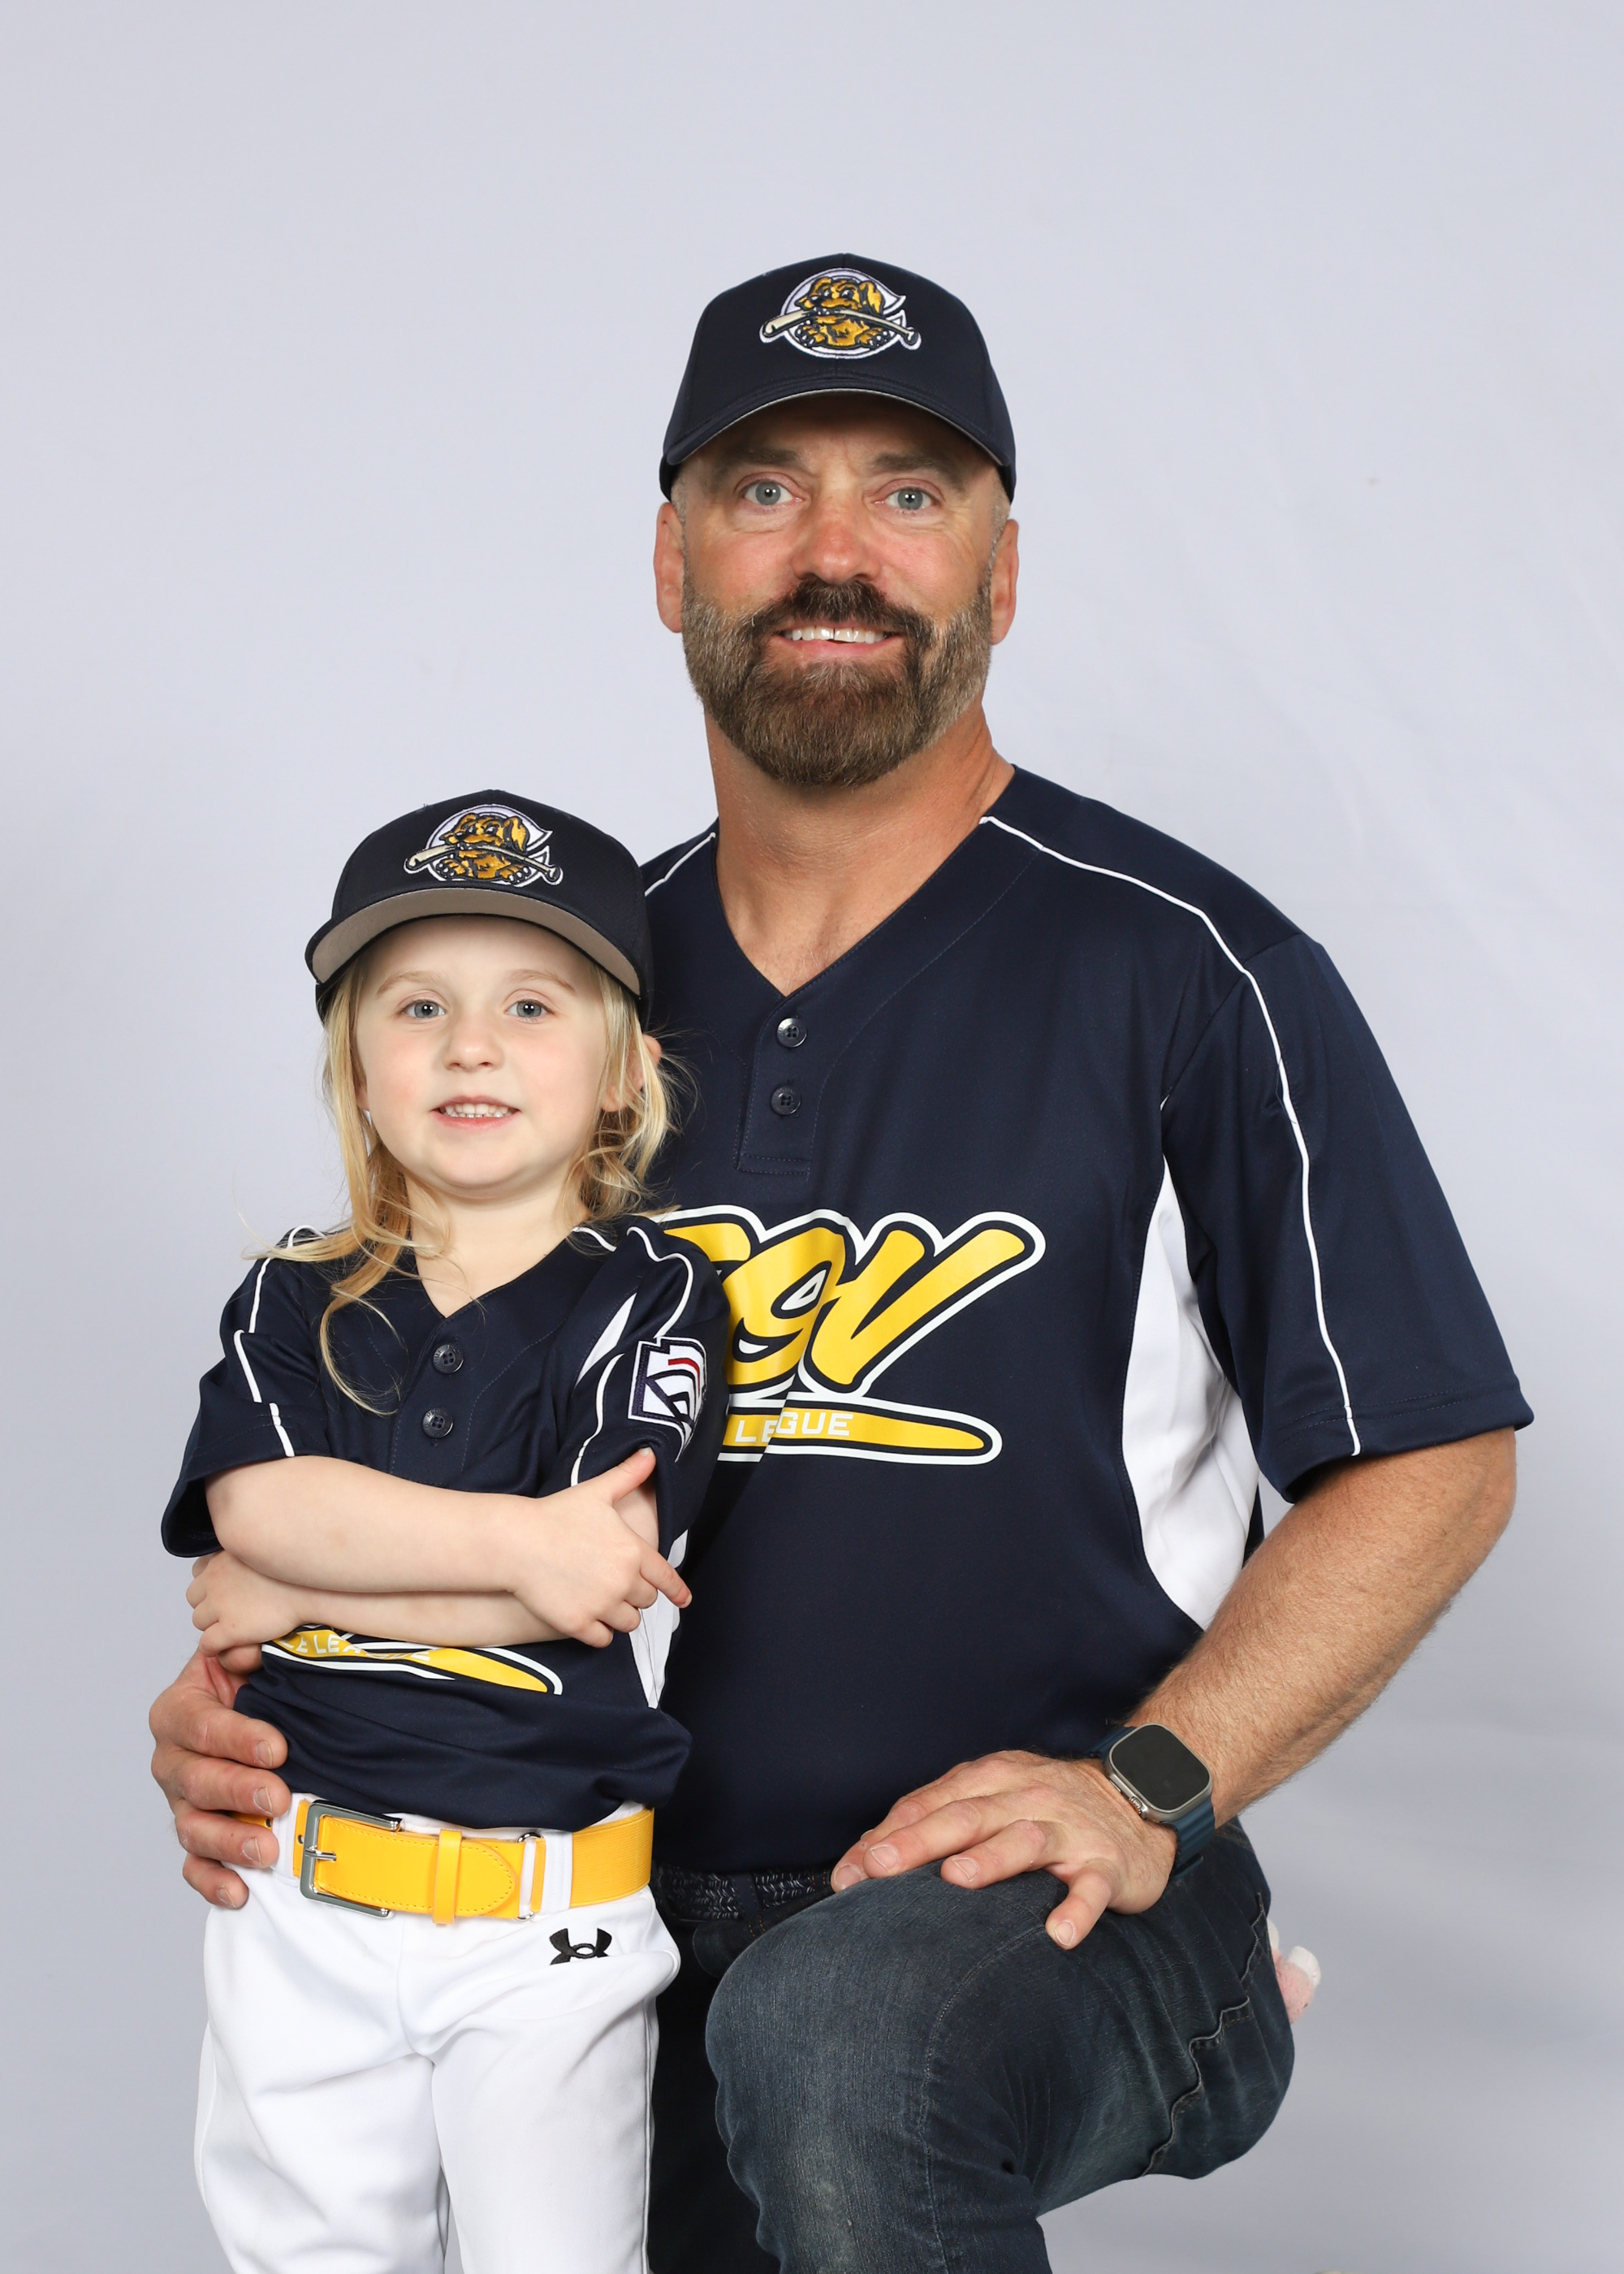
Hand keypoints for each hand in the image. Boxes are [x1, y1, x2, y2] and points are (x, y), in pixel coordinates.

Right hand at [149, 1651, 291, 1907]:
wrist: (262, 1708)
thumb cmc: (259, 1679)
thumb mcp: (255, 1652)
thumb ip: (251, 1645)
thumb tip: (248, 1652)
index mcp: (179, 1709)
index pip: (202, 1726)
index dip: (238, 1738)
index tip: (278, 1748)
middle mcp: (172, 1759)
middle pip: (195, 1781)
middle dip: (238, 1791)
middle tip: (277, 1798)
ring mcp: (182, 1803)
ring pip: (192, 1828)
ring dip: (228, 1842)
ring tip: (265, 1850)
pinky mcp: (197, 1837)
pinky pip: (195, 1866)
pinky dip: (214, 1882)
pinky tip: (240, 1893)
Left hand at [188, 1552, 307, 1655]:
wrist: (311, 1590)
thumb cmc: (294, 1570)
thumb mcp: (262, 1548)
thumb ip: (244, 1551)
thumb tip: (242, 1554)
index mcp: (221, 1558)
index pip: (198, 1572)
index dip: (210, 1583)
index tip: (225, 1589)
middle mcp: (215, 1579)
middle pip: (194, 1597)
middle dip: (207, 1604)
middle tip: (228, 1610)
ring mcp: (220, 1605)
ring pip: (198, 1621)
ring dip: (211, 1624)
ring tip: (231, 1627)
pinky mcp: (229, 1629)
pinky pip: (207, 1644)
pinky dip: (212, 1647)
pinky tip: (226, 1645)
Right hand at [507, 1450, 689, 1647]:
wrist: (516, 1542)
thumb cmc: (556, 1514)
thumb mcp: (596, 1491)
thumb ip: (629, 1475)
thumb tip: (651, 1454)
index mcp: (633, 1552)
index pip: (666, 1578)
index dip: (676, 1589)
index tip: (683, 1599)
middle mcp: (623, 1582)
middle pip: (647, 1600)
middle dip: (637, 1594)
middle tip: (618, 1584)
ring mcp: (601, 1606)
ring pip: (629, 1623)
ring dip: (622, 1615)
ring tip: (606, 1603)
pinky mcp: (578, 1624)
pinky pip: (603, 1640)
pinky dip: (601, 1633)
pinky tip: (591, 1620)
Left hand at [830, 1749, 1177, 1947]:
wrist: (1139, 1797)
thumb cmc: (1045, 1806)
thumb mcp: (991, 1798)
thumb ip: (935, 1819)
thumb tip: (863, 1860)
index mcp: (991, 1779)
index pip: (930, 1804)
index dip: (888, 1837)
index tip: (849, 1874)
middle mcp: (1026, 1797)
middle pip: (968, 1816)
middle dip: (921, 1841)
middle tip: (880, 1867)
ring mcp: (1068, 1830)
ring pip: (1026, 1841)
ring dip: (992, 1859)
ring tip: (958, 1879)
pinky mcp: (1106, 1864)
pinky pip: (1091, 1888)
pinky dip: (1077, 1909)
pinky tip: (1060, 1934)